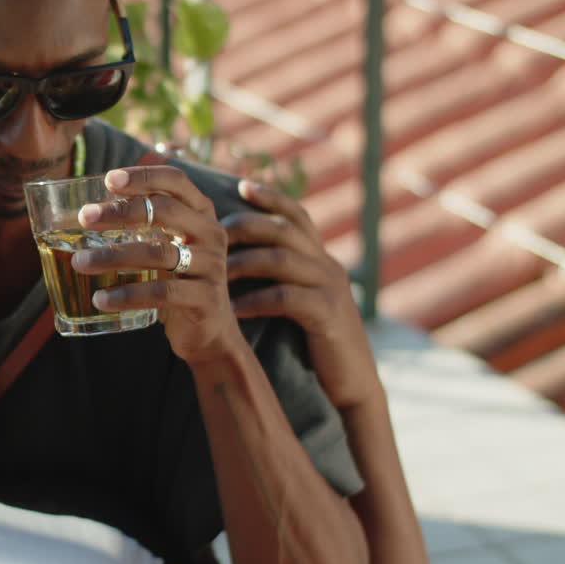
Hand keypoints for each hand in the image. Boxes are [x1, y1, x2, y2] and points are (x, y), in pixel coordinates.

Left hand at [71, 166, 240, 364]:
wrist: (209, 331)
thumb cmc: (177, 280)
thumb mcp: (165, 246)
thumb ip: (142, 226)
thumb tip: (87, 210)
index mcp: (200, 213)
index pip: (176, 181)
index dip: (144, 176)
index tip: (109, 180)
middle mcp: (210, 234)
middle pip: (165, 211)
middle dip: (121, 212)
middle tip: (84, 218)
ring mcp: (211, 266)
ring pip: (158, 254)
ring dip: (113, 256)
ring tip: (79, 263)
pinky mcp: (205, 299)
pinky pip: (161, 293)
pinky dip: (127, 295)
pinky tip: (100, 299)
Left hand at [223, 180, 381, 410]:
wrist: (350, 380)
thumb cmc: (314, 339)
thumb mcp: (301, 298)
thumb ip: (279, 276)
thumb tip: (236, 258)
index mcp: (319, 258)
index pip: (296, 215)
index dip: (272, 197)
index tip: (242, 184)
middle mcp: (327, 265)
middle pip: (285, 229)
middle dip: (248, 225)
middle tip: (213, 231)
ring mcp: (330, 288)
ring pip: (283, 260)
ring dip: (244, 262)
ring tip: (214, 271)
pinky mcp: (327, 315)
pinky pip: (286, 299)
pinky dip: (255, 301)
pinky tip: (231, 308)